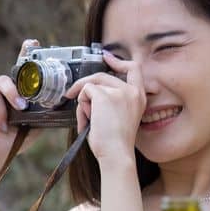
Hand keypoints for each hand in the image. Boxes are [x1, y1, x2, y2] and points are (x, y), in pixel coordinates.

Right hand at [0, 38, 38, 173]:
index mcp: (14, 97)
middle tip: (22, 105)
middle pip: (5, 79)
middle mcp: (0, 96)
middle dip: (14, 90)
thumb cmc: (13, 143)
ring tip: (8, 122)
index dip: (24, 56)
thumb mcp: (33, 127)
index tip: (32, 43)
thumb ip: (41, 113)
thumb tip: (58, 104)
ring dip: (5, 105)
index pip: (19, 73)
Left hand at [66, 50, 144, 166]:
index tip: (106, 57)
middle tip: (71, 94)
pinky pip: (84, 92)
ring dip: (83, 102)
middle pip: (102, 75)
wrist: (116, 153)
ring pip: (90, 85)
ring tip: (88, 119)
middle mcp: (131, 91)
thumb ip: (112, 101)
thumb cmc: (114, 142)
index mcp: (138, 96)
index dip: (118, 61)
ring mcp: (118, 91)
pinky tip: (87, 120)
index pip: (134, 68)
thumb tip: (89, 91)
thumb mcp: (120, 116)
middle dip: (84, 86)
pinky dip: (81, 107)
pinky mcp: (104, 95)